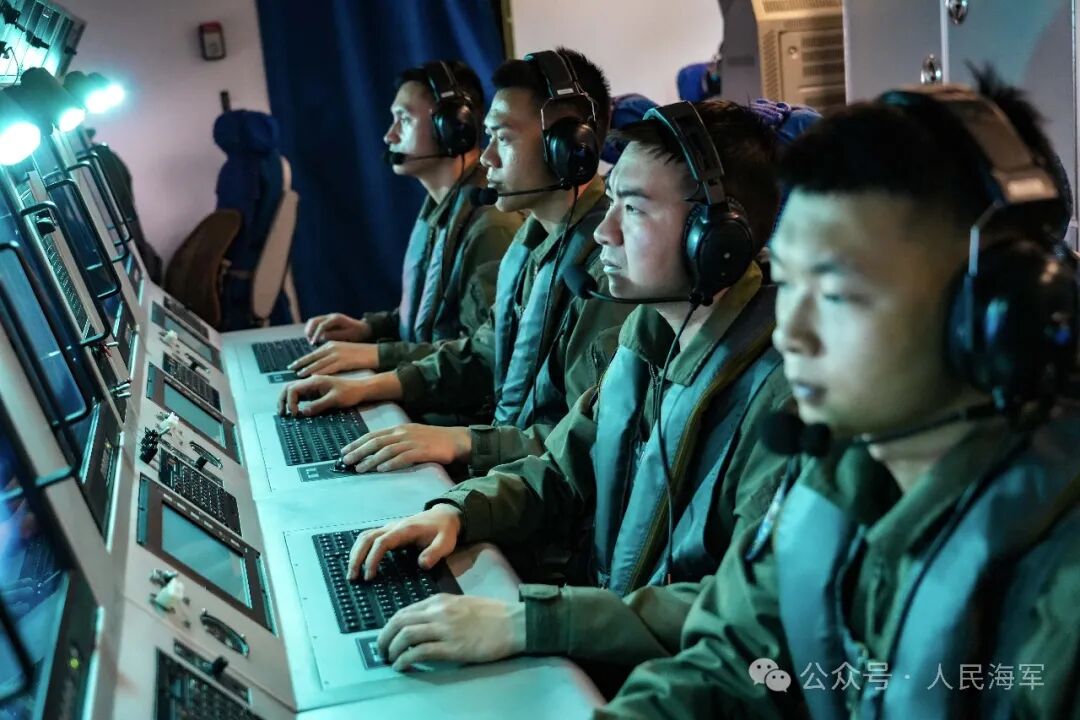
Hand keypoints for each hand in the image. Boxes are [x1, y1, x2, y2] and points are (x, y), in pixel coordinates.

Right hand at [277, 375, 368, 415]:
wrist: (361, 389)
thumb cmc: (350, 393)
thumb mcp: (335, 400)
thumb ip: (319, 405)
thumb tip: (303, 412)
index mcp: (315, 381)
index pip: (293, 388)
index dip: (290, 401)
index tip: (295, 414)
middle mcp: (311, 382)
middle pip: (289, 388)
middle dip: (283, 400)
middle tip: (282, 414)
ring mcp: (313, 387)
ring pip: (294, 392)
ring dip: (287, 401)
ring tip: (285, 413)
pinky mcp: (316, 392)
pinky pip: (301, 396)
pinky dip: (295, 403)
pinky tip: (296, 412)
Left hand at [289, 341, 378, 376]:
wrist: (375, 353)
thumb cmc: (360, 354)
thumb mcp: (344, 350)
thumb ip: (333, 355)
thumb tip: (324, 364)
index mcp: (331, 344)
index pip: (313, 353)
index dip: (303, 359)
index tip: (294, 364)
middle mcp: (332, 347)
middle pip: (312, 357)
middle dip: (301, 363)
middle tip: (291, 369)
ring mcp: (337, 354)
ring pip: (318, 363)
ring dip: (307, 369)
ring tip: (299, 375)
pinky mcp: (342, 361)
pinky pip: (327, 368)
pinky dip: (318, 373)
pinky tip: (313, 377)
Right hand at [304, 313, 371, 343]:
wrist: (363, 329)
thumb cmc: (357, 333)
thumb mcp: (348, 335)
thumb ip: (336, 335)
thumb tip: (322, 337)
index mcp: (337, 318)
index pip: (322, 325)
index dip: (316, 334)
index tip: (313, 343)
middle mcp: (331, 316)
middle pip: (314, 320)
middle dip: (310, 331)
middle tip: (310, 342)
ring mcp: (328, 317)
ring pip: (313, 321)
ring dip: (309, 330)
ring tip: (310, 341)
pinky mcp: (326, 321)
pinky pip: (315, 324)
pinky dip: (312, 330)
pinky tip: (313, 339)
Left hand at [340, 424, 471, 471]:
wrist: (455, 440)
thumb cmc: (433, 440)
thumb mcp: (411, 435)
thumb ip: (395, 441)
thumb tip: (377, 452)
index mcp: (399, 428)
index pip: (373, 435)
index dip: (357, 443)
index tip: (344, 451)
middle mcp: (403, 433)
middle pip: (376, 442)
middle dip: (359, 451)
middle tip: (346, 461)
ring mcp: (412, 441)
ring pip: (387, 450)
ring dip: (371, 460)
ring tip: (360, 469)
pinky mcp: (422, 451)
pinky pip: (403, 457)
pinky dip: (391, 463)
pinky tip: (382, 469)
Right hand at [347, 505, 461, 580]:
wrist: (444, 516)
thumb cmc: (444, 531)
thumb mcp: (445, 542)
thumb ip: (435, 553)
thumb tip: (422, 565)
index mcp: (405, 530)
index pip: (382, 542)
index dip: (373, 558)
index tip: (369, 575)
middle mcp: (393, 527)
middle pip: (367, 538)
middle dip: (357, 557)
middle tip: (352, 577)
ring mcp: (389, 528)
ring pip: (365, 537)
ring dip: (355, 553)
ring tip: (351, 573)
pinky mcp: (388, 532)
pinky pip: (369, 538)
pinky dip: (360, 549)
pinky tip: (357, 562)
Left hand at [377, 595, 525, 670]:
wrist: (515, 623)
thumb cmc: (494, 614)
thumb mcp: (462, 604)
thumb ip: (442, 611)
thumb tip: (424, 624)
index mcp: (440, 601)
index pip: (404, 611)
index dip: (390, 626)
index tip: (387, 637)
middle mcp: (438, 612)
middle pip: (399, 622)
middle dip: (384, 637)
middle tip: (381, 651)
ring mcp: (444, 629)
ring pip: (405, 636)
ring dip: (392, 650)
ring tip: (390, 660)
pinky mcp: (452, 647)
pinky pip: (419, 652)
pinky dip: (405, 660)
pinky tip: (402, 666)